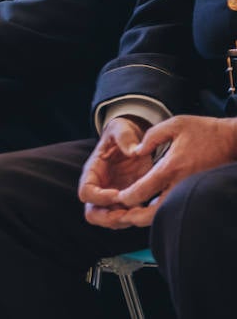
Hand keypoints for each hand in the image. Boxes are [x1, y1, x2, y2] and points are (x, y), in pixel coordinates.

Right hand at [79, 116, 151, 226]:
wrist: (132, 139)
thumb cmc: (123, 134)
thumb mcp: (121, 129)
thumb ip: (125, 138)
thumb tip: (133, 150)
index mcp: (93, 172)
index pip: (86, 192)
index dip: (100, 197)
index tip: (119, 194)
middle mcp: (100, 188)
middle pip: (92, 214)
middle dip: (109, 218)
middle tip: (128, 214)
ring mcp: (113, 197)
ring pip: (110, 221)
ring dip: (125, 221)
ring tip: (142, 213)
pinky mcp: (127, 202)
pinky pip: (127, 218)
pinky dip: (136, 219)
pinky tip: (150, 211)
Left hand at [85, 115, 236, 227]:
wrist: (233, 141)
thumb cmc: (204, 131)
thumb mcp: (175, 124)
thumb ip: (152, 137)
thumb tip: (136, 151)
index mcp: (172, 167)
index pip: (144, 189)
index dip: (127, 197)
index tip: (117, 198)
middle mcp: (181, 183)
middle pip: (155, 212)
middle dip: (135, 217)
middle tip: (119, 216)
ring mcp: (190, 190)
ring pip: (166, 213)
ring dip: (147, 218)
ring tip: (130, 215)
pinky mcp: (196, 192)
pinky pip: (175, 207)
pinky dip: (160, 212)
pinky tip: (148, 209)